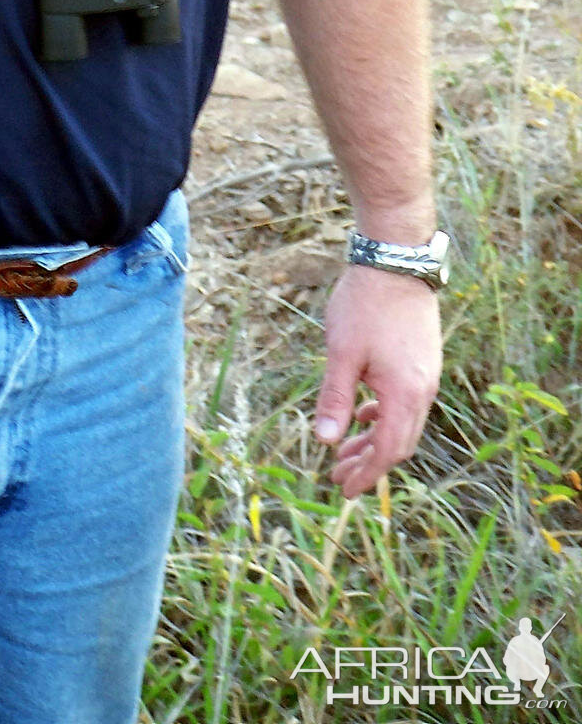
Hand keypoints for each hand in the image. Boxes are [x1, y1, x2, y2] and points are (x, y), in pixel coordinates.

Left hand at [312, 263, 440, 498]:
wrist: (396, 261)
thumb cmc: (365, 304)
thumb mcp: (342, 352)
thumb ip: (335, 398)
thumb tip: (325, 441)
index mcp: (405, 394)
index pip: (387, 450)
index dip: (366, 473)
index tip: (344, 490)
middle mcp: (423, 391)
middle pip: (398, 443)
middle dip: (369, 464)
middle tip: (339, 478)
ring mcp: (426, 376)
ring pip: (403, 424)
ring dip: (375, 441)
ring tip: (345, 451)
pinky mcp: (422, 362)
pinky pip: (406, 403)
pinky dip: (384, 416)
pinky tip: (364, 413)